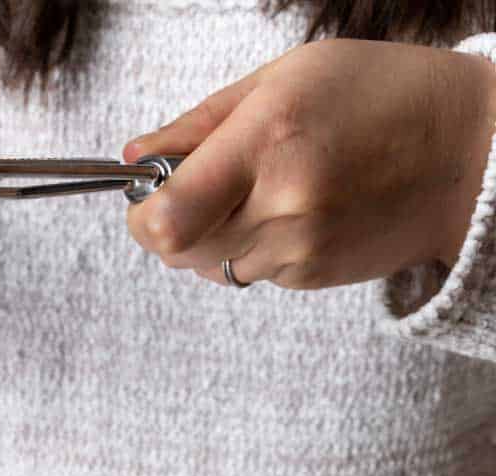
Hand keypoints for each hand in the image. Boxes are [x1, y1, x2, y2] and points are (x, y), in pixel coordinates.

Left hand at [124, 41, 495, 289]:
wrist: (461, 152)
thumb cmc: (376, 95)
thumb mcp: (285, 77)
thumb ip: (201, 122)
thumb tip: (135, 156)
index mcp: (268, 138)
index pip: (166, 216)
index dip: (140, 213)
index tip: (144, 194)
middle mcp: (282, 202)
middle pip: (177, 249)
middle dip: (169, 223)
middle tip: (195, 187)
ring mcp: (299, 247)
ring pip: (209, 266)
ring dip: (211, 236)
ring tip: (261, 189)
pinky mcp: (311, 277)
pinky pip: (249, 273)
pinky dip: (252, 246)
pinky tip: (293, 208)